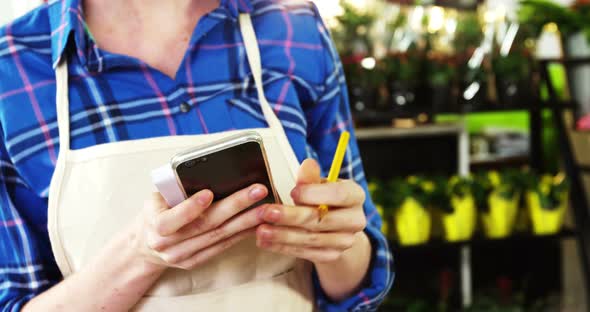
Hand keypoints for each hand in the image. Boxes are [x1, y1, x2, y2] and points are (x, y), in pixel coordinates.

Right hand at [130, 184, 268, 269]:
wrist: (143, 244)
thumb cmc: (155, 212)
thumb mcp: (157, 198)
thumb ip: (177, 190)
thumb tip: (209, 173)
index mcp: (154, 225)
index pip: (172, 220)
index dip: (191, 207)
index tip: (209, 193)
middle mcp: (168, 245)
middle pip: (205, 225)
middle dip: (234, 206)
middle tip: (257, 191)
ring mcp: (182, 256)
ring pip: (218, 237)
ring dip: (245, 221)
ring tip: (265, 207)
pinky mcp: (195, 262)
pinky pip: (222, 247)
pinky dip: (240, 234)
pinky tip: (256, 223)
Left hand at [256, 159, 366, 263]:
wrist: (334, 226)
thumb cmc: (323, 197)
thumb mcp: (319, 184)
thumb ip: (311, 178)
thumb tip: (308, 164)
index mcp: (355, 195)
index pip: (339, 195)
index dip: (315, 194)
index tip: (292, 192)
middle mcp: (356, 220)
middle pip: (322, 220)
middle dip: (291, 217)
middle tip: (267, 212)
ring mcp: (345, 241)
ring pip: (311, 239)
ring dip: (283, 235)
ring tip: (261, 230)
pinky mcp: (332, 256)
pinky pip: (306, 253)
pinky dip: (283, 247)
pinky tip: (266, 241)